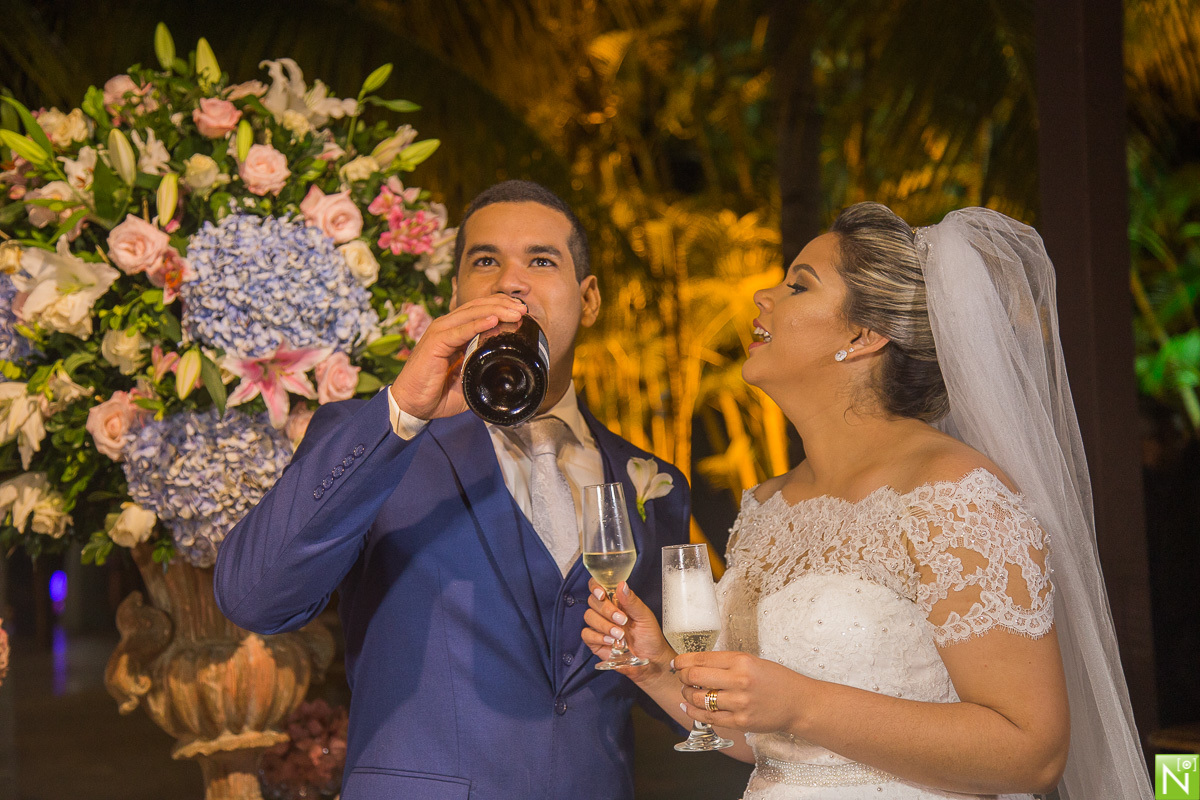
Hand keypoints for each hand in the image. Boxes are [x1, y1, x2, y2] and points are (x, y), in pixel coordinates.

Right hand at [389, 295, 525, 419]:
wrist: (413, 404)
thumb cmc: (437, 392)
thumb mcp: (468, 380)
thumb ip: (484, 373)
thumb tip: (508, 377)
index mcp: (455, 331)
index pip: (480, 310)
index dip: (502, 306)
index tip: (522, 311)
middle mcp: (447, 326)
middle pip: (478, 306)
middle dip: (504, 305)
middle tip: (524, 310)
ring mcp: (440, 332)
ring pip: (471, 313)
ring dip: (496, 311)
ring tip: (516, 312)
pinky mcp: (435, 343)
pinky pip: (460, 331)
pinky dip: (477, 325)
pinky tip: (493, 321)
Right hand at [582, 579, 673, 681]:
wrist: (650, 660)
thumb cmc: (650, 637)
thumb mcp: (644, 616)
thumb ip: (632, 601)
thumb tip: (622, 585)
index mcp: (617, 601)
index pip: (598, 587)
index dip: (595, 587)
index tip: (602, 594)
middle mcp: (606, 612)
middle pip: (592, 601)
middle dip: (606, 610)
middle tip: (622, 620)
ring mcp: (599, 626)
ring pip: (589, 617)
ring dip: (604, 625)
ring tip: (620, 634)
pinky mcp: (595, 641)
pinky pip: (587, 634)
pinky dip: (598, 637)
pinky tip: (611, 641)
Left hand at [673, 650, 812, 734]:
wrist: (798, 703)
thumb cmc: (776, 680)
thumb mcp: (752, 661)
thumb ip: (726, 663)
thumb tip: (696, 663)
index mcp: (741, 661)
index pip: (701, 658)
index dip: (682, 661)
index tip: (677, 662)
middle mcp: (739, 681)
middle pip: (695, 677)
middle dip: (682, 677)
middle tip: (681, 677)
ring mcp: (739, 703)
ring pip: (699, 698)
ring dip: (687, 694)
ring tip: (688, 691)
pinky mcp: (740, 722)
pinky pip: (709, 718)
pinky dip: (694, 712)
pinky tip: (689, 706)